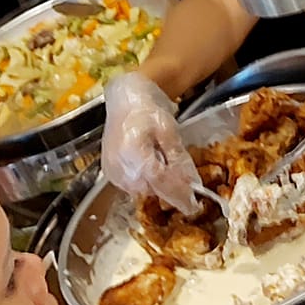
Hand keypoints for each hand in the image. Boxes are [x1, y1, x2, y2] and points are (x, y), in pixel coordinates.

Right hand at [100, 72, 201, 213]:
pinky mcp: (109, 173)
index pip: (162, 184)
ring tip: (161, 160)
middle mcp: (121, 168)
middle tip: (182, 175)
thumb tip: (192, 185)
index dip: (180, 196)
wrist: (124, 99)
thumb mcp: (169, 131)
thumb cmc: (148, 110)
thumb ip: (179, 160)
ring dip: (156, 183)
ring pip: (143, 190)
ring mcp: (113, 172)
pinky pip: (132, 185)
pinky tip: (148, 163)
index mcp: (136, 155)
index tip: (194, 206)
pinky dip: (144, 179)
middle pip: (153, 190)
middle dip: (170, 187)